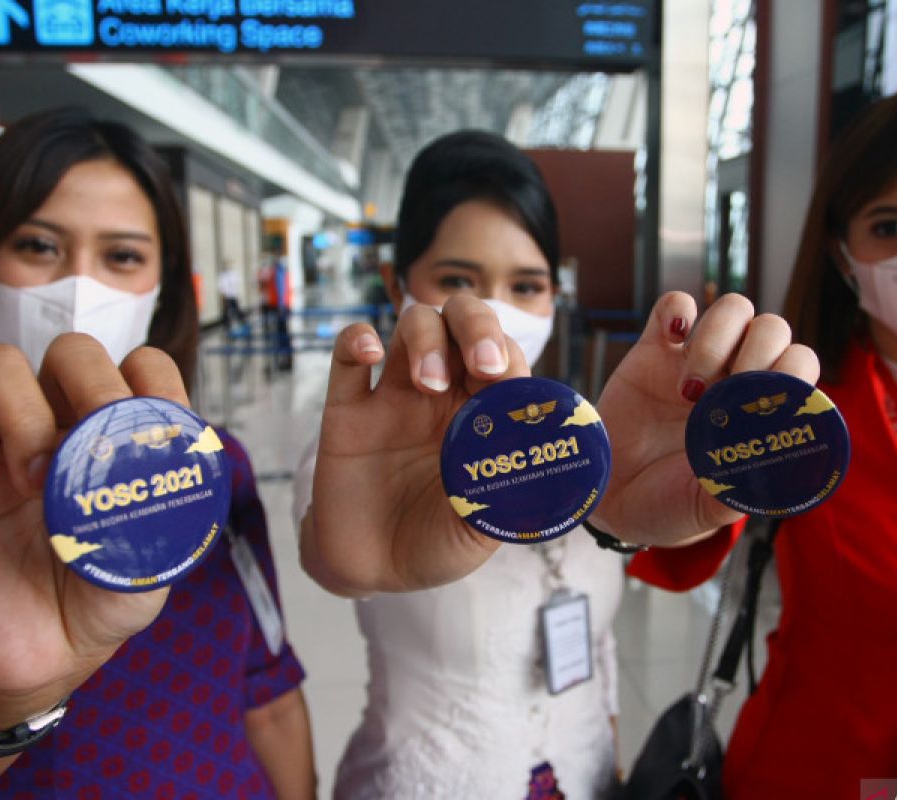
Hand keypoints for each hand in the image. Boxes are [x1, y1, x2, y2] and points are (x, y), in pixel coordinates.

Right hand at [0, 334, 185, 728]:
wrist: (47, 655)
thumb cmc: (102, 595)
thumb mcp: (151, 567)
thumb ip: (162, 527)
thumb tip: (158, 494)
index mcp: (116, 438)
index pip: (138, 367)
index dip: (151, 378)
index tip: (155, 419)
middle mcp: (60, 428)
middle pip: (71, 354)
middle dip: (91, 383)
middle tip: (94, 448)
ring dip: (21, 409)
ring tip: (34, 479)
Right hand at [304, 295, 528, 594]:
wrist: (373, 572)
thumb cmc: (435, 545)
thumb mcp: (484, 527)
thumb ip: (510, 494)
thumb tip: (549, 470)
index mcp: (482, 414)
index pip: (504, 357)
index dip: (510, 356)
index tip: (509, 381)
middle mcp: (442, 394)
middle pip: (462, 321)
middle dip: (476, 326)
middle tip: (483, 363)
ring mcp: (393, 397)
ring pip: (413, 326)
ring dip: (427, 338)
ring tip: (429, 380)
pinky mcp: (346, 411)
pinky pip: (347, 357)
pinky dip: (357, 339)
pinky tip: (371, 350)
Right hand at [592, 292, 818, 546]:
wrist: (610, 499)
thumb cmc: (670, 505)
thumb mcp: (709, 508)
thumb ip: (740, 488)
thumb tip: (769, 469)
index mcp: (762, 411)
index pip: (800, 366)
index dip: (789, 374)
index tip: (758, 407)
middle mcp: (737, 379)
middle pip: (772, 329)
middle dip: (756, 352)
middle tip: (724, 395)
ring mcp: (697, 360)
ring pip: (734, 309)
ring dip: (717, 338)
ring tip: (689, 388)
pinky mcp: (655, 348)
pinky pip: (676, 304)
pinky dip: (678, 309)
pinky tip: (670, 340)